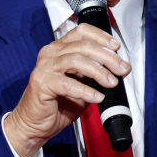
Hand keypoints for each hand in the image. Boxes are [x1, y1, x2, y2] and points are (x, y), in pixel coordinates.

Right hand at [3, 24, 130, 156]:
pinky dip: (86, 90)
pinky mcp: (42, 82)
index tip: (116, 48)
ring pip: (76, 60)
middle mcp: (50, 53)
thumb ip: (94, 73)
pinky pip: (68, 83)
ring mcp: (45, 67)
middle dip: (107, 57)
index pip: (82, 31)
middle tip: (122, 69)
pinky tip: (97, 97)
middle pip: (83, 45)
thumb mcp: (81, 84)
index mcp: (59, 49)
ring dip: (98, 71)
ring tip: (111, 82)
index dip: (102, 37)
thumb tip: (117, 68)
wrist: (34, 124)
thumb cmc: (57, 105)